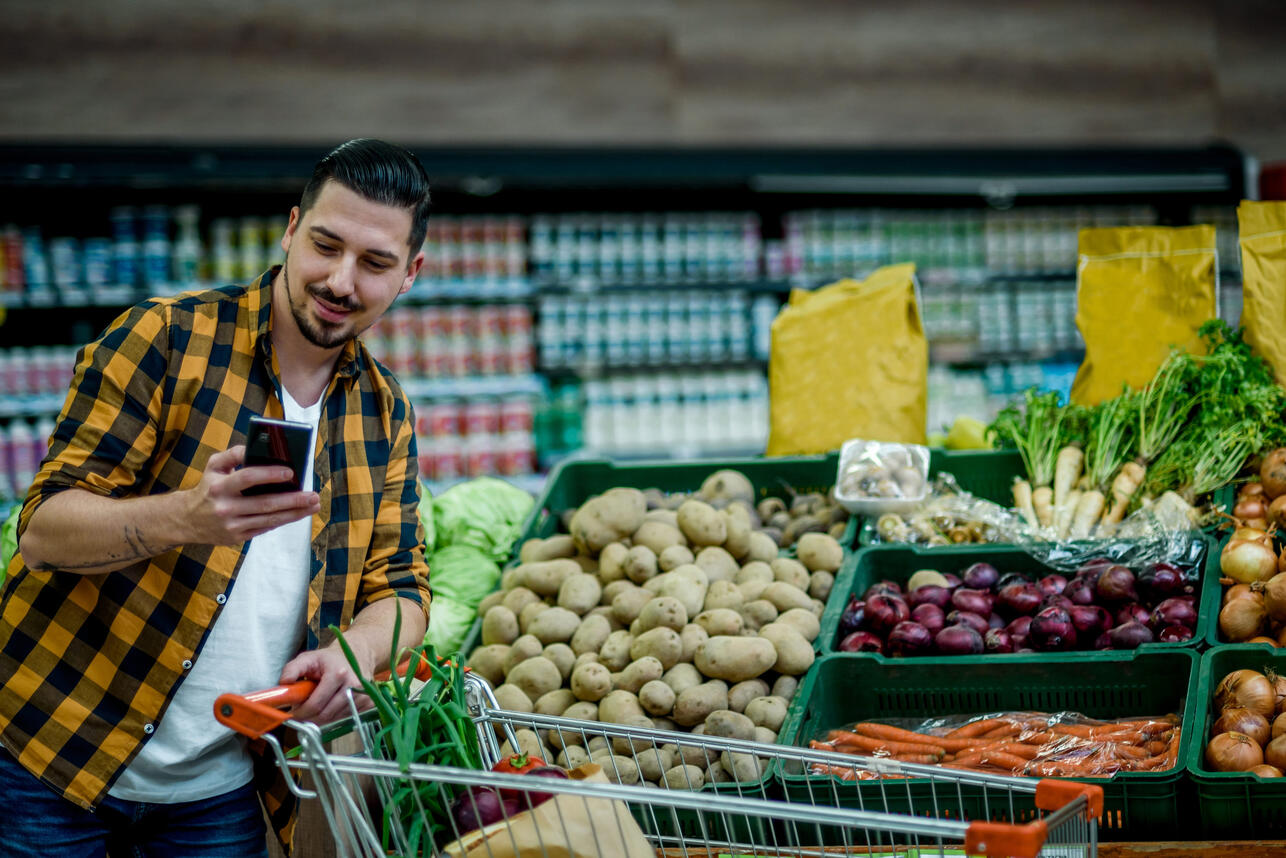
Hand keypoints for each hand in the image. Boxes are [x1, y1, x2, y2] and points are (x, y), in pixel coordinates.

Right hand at [181, 445, 320, 544]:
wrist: (187, 520)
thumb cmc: (207, 487)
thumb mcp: (213, 466)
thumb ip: (233, 454)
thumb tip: (254, 447)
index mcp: (219, 487)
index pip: (247, 478)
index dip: (270, 475)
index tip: (291, 472)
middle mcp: (226, 507)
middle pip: (265, 503)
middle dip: (293, 499)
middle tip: (313, 495)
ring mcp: (232, 525)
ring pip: (270, 519)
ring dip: (295, 513)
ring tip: (313, 505)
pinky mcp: (238, 537)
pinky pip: (265, 527)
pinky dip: (283, 520)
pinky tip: (298, 513)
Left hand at [278, 644, 372, 724]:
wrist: (358, 654)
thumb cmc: (330, 659)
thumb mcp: (308, 658)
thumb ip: (292, 669)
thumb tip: (283, 684)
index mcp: (338, 674)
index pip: (316, 705)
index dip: (301, 713)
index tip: (293, 713)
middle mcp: (353, 686)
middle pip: (325, 716)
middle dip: (309, 718)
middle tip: (302, 713)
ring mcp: (363, 696)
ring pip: (335, 720)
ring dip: (321, 718)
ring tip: (317, 706)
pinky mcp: (368, 704)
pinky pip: (345, 719)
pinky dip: (334, 717)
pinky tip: (331, 706)